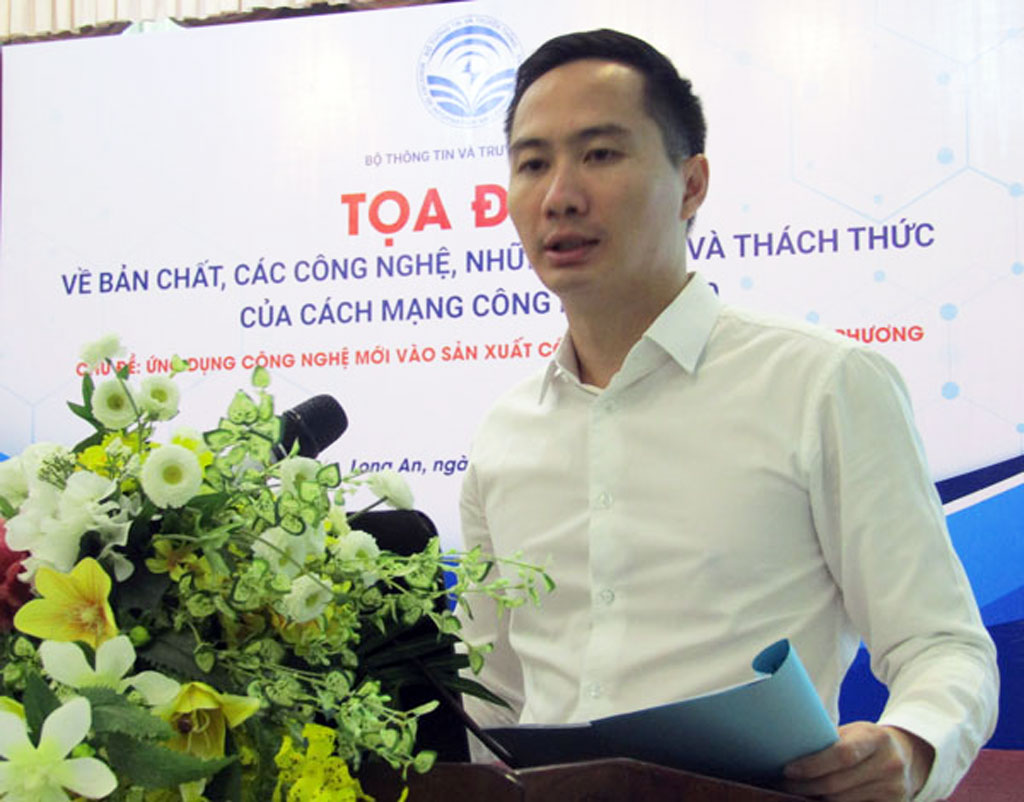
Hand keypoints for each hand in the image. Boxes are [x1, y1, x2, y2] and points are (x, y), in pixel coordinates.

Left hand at [782, 722, 933, 801]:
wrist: (906, 756)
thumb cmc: (866, 741)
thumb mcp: (854, 732)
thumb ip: (830, 741)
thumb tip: (789, 750)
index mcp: (877, 738)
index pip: (842, 754)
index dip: (813, 765)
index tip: (788, 770)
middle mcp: (889, 764)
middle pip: (839, 783)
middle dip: (806, 786)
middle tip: (785, 783)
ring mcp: (894, 789)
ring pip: (843, 801)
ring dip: (816, 798)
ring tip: (796, 790)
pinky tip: (818, 799)